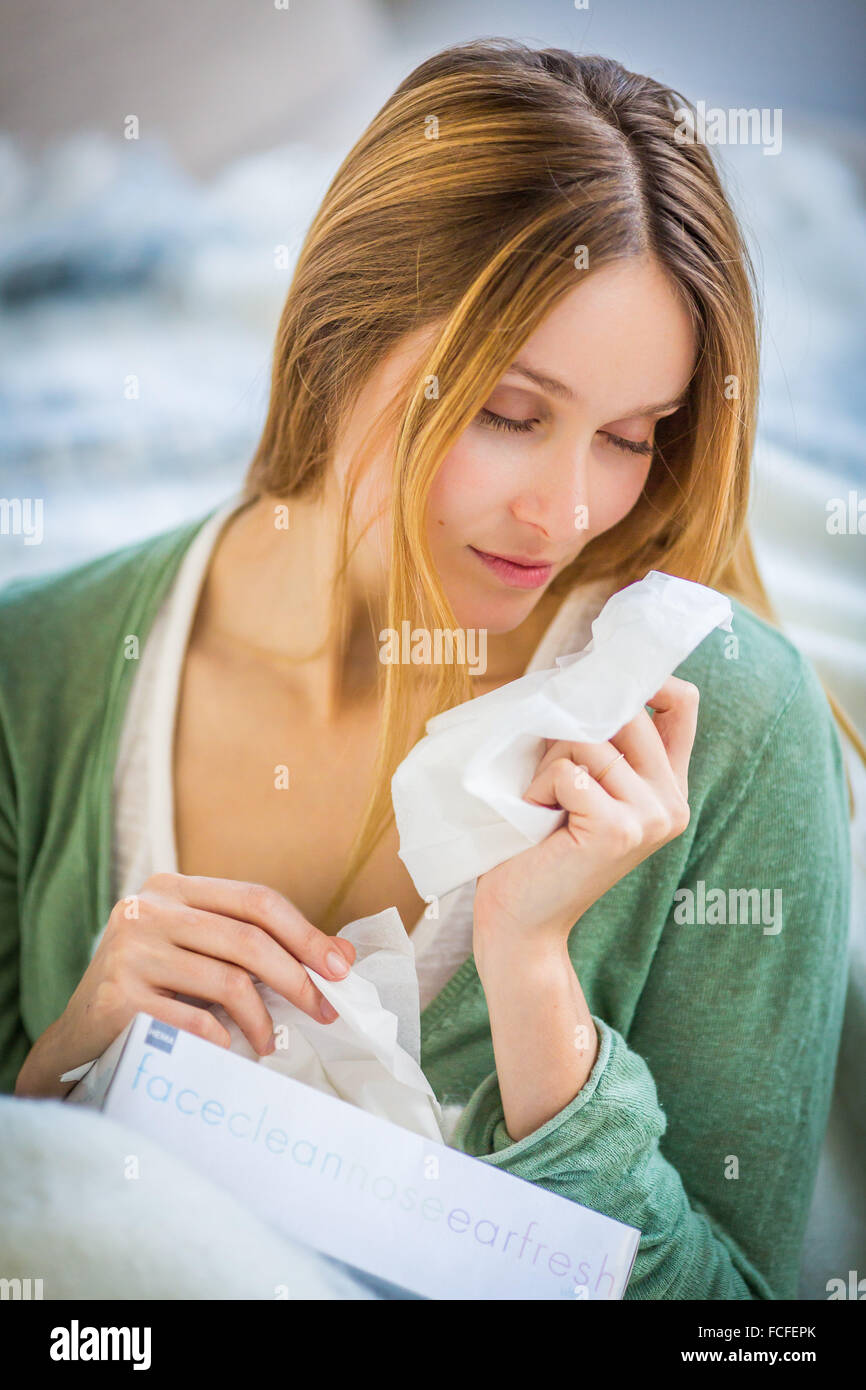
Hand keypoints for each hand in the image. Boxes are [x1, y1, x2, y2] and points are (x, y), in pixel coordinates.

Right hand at [21, 873, 355, 1089]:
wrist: (79, 1037)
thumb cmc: (155, 992)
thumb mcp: (205, 958)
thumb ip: (264, 949)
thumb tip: (343, 956)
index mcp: (173, 888)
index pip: (256, 900)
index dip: (305, 933)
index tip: (339, 969)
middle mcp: (148, 909)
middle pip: (248, 939)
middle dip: (297, 979)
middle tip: (323, 1011)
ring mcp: (129, 950)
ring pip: (227, 981)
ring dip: (261, 1020)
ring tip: (269, 1042)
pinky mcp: (118, 995)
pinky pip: (195, 1020)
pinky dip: (223, 1039)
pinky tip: (227, 1048)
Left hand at [473, 676, 697, 952]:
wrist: (521, 920)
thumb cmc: (537, 845)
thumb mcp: (581, 784)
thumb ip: (601, 741)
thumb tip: (583, 671)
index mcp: (669, 786)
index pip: (683, 702)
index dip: (644, 678)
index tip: (593, 683)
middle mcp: (672, 801)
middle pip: (626, 711)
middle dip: (570, 727)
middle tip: (548, 771)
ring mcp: (651, 816)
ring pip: (590, 739)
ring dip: (547, 764)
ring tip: (542, 803)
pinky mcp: (618, 828)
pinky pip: (567, 770)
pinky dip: (539, 786)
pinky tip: (538, 819)